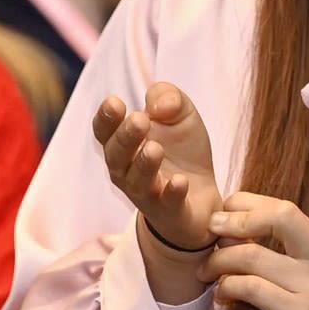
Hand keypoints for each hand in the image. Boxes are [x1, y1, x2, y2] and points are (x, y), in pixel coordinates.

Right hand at [92, 84, 222, 257]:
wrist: (204, 195)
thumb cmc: (182, 152)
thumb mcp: (181, 115)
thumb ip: (168, 98)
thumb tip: (158, 105)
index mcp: (124, 144)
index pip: (104, 131)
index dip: (106, 118)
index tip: (115, 102)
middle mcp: (127, 170)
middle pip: (116, 156)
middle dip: (126, 138)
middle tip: (140, 120)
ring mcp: (148, 194)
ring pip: (137, 182)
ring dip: (144, 165)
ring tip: (155, 148)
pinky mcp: (171, 211)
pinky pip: (168, 204)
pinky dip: (172, 192)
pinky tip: (179, 181)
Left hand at [201, 193, 308, 309]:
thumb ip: (286, 259)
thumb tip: (234, 236)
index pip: (286, 209)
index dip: (249, 205)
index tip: (224, 215)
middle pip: (279, 216)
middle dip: (237, 217)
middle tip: (210, 228)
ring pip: (255, 256)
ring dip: (220, 260)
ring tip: (205, 270)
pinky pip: (252, 289)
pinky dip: (228, 287)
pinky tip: (222, 295)